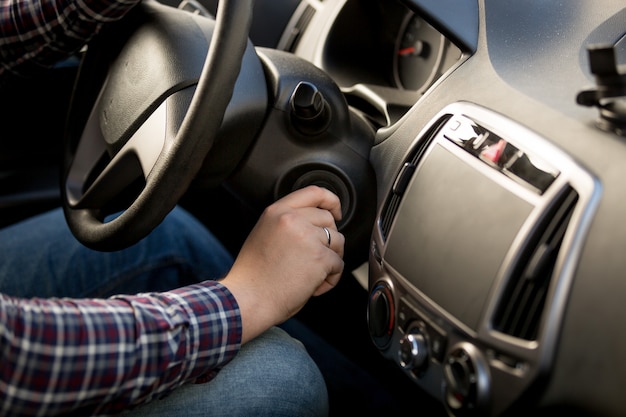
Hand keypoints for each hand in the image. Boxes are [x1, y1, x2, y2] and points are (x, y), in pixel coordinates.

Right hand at [221, 186, 344, 342]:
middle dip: (328, 240)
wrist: (247, 299)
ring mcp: (307, 237)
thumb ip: (286, 223)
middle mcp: (292, 220)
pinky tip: (313, 286)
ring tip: (312, 275)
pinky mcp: (320, 258)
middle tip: (314, 260)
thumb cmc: (254, 275)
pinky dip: (331, 279)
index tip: (336, 212)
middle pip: (329, 220)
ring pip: (338, 241)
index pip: (314, 192)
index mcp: (277, 211)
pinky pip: (339, 264)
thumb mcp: (264, 234)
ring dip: (331, 259)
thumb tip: (313, 223)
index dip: (331, 201)